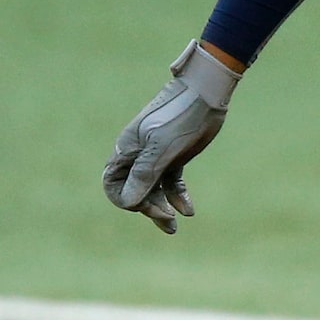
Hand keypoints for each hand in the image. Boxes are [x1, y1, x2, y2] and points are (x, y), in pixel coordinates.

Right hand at [102, 40, 241, 233]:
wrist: (206, 93)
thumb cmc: (181, 115)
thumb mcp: (162, 147)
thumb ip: (145, 173)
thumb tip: (129, 202)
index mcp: (127, 150)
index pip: (112, 184)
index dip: (124, 200)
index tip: (142, 206)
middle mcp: (138, 155)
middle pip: (134, 190)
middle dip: (147, 207)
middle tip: (168, 220)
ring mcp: (157, 156)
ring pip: (153, 189)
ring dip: (161, 208)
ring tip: (175, 227)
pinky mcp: (175, 156)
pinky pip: (171, 182)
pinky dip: (178, 196)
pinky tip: (189, 210)